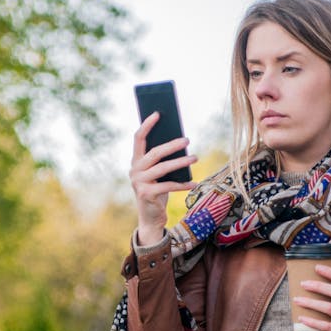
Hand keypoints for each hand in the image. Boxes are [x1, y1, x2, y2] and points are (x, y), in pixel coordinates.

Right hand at [130, 112, 196, 245]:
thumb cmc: (157, 191)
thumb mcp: (158, 174)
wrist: (150, 218)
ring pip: (163, 168)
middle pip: (154, 153)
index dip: (147, 125)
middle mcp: (134, 170)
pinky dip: (183, 185)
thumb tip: (181, 142)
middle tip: (187, 139)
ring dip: (181, 162)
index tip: (157, 113)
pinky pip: (168, 186)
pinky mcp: (146, 194)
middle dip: (172, 145)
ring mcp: (139, 183)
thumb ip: (162, 160)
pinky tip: (194, 182)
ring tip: (195, 158)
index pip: (138, 138)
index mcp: (136, 161)